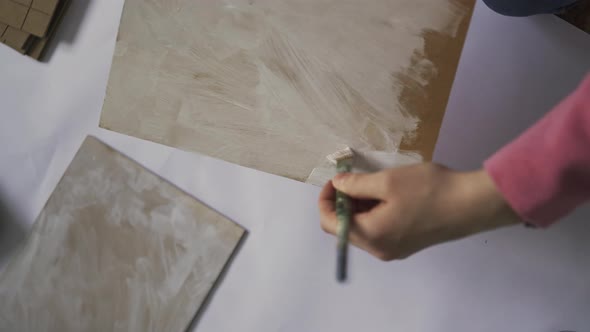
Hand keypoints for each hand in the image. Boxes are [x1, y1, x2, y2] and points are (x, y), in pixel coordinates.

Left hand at [318, 163, 519, 259]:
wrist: (473, 204)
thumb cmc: (428, 190)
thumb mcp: (387, 180)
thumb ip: (356, 185)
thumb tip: (337, 185)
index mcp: (371, 236)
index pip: (330, 223)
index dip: (325, 200)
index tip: (335, 179)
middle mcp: (379, 249)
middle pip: (346, 228)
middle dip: (343, 202)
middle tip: (354, 178)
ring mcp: (394, 250)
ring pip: (363, 229)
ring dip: (359, 206)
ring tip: (372, 183)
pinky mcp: (408, 244)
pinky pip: (379, 230)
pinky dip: (375, 212)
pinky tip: (387, 194)